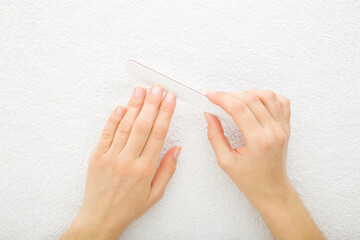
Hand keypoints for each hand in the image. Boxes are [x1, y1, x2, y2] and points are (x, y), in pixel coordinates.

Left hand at [62, 84, 180, 239]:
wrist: (101, 217)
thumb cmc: (129, 206)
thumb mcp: (155, 193)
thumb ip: (167, 169)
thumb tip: (177, 148)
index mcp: (145, 169)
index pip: (158, 134)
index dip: (165, 113)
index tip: (170, 99)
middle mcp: (128, 160)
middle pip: (143, 125)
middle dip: (152, 103)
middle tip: (158, 87)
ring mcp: (111, 157)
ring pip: (125, 126)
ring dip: (134, 105)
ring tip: (141, 89)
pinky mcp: (97, 156)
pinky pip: (106, 133)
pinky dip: (114, 118)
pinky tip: (122, 106)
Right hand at [204, 90, 323, 239]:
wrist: (271, 189)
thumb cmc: (250, 179)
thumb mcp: (225, 161)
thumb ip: (215, 135)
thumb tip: (209, 115)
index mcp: (258, 141)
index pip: (239, 108)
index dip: (222, 98)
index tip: (210, 95)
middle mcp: (273, 131)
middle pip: (251, 99)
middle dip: (230, 95)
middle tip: (217, 98)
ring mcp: (282, 127)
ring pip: (267, 96)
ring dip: (248, 94)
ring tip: (236, 101)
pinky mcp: (286, 126)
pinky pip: (281, 101)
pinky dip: (267, 97)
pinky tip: (255, 103)